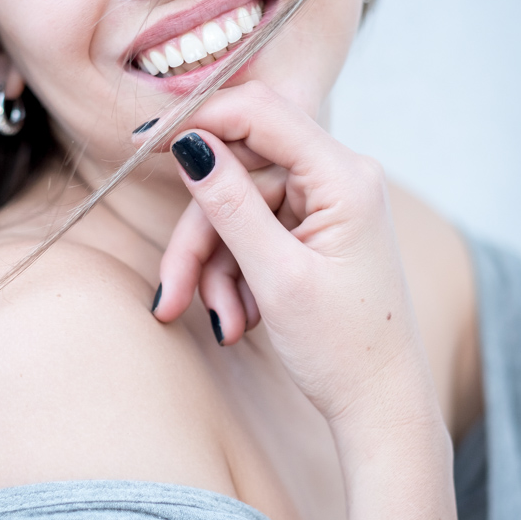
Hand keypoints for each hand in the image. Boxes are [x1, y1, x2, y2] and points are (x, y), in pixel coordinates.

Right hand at [137, 82, 443, 472]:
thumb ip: (231, 204)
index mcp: (345, 177)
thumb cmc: (343, 348)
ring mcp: (328, 205)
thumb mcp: (277, 276)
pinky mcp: (316, 230)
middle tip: (171, 297)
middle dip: (200, 240)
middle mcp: (341, 179)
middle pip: (238, 177)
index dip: (197, 120)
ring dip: (217, 269)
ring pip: (238, 212)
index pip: (259, 113)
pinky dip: (237, 275)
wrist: (379, 405)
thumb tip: (189, 142)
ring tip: (227, 323)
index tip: (141, 142)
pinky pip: (254, 234)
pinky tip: (244, 318)